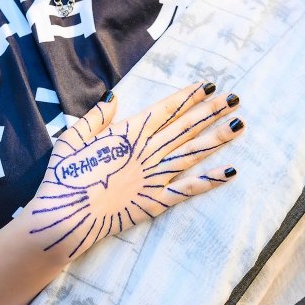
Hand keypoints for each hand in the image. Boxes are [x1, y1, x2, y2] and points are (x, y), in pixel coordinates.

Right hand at [24, 81, 243, 261]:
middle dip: (211, 111)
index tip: (208, 86)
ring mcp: (154, 177)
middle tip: (235, 98)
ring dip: (217, 138)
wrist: (66, 218)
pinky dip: (210, 181)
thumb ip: (95, 118)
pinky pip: (188, 190)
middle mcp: (146, 152)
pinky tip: (230, 171)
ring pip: (192, 153)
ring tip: (240, 124)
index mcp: (127, 134)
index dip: (188, 97)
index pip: (166, 110)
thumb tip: (115, 97)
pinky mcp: (156, 202)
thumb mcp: (71, 140)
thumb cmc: (64, 179)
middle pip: (185, 127)